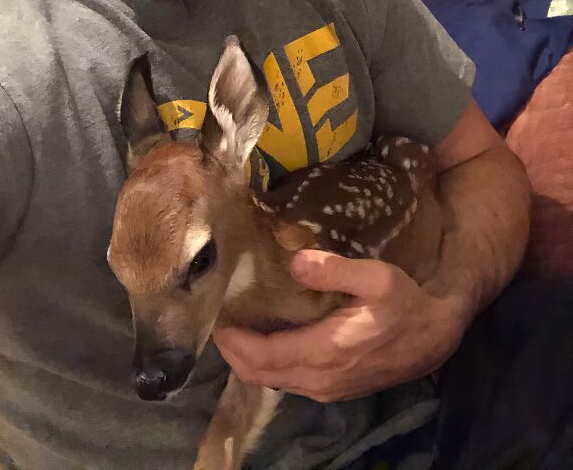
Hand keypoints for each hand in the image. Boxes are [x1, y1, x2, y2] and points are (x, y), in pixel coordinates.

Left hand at [213, 250, 468, 401]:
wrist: (436, 337)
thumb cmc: (406, 303)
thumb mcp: (377, 276)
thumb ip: (335, 269)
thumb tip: (294, 262)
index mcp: (326, 351)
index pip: (263, 357)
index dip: (233, 342)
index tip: (215, 318)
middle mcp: (321, 379)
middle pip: (259, 374)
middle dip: (233, 351)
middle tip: (219, 319)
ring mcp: (327, 389)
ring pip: (273, 381)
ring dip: (250, 359)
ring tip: (238, 326)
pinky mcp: (334, 389)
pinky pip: (288, 382)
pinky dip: (269, 365)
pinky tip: (267, 339)